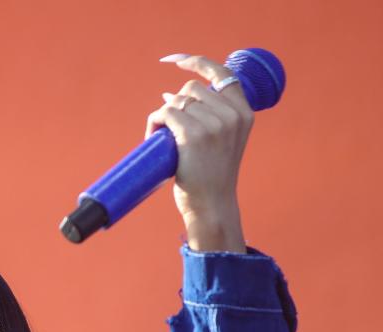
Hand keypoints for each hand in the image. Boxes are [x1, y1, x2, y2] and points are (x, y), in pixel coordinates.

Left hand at [145, 54, 253, 252]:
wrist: (212, 206)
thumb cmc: (210, 177)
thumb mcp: (222, 142)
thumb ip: (210, 117)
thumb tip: (169, 95)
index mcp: (244, 113)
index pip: (222, 74)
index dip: (198, 63)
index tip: (176, 61)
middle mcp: (232, 115)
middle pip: (190, 89)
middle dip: (174, 105)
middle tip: (168, 130)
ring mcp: (213, 124)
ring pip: (175, 101)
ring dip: (161, 117)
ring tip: (160, 139)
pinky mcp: (193, 134)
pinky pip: (164, 113)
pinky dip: (154, 122)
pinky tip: (152, 137)